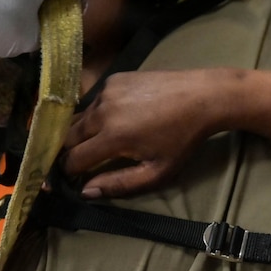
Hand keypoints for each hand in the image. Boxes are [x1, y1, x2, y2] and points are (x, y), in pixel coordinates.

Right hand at [62, 68, 225, 197]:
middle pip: (67, 136)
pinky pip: (94, 101)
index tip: (70, 180)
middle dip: (68, 152)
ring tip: (97, 143)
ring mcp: (107, 90)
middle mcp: (102, 110)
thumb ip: (119, 184)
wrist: (202, 96)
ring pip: (79, 117)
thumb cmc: (182, 139)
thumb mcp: (156, 171)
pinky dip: (96, 113)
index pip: (72, 159)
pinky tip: (115, 119)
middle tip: (79, 163)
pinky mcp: (114, 78)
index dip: (67, 173)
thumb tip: (85, 192)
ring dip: (81, 133)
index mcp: (112, 136)